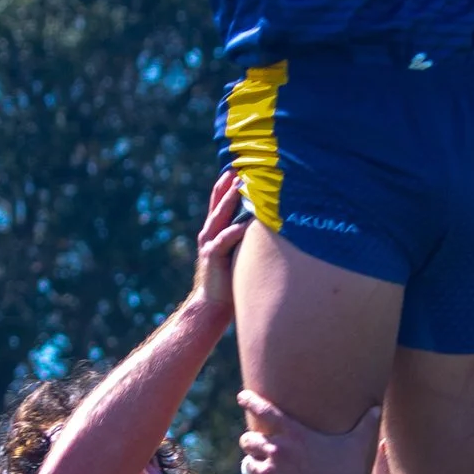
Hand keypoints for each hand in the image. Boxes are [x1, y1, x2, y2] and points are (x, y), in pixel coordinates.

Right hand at [186, 172, 249, 328]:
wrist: (212, 304)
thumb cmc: (229, 280)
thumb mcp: (236, 254)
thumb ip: (243, 238)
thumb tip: (263, 224)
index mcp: (214, 232)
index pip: (218, 204)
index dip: (224, 187)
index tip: (235, 169)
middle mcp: (209, 235)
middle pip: (218, 205)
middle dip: (227, 187)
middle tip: (237, 169)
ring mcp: (209, 244)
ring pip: (219, 218)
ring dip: (229, 201)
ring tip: (239, 186)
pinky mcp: (213, 257)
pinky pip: (224, 241)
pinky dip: (234, 232)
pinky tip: (245, 224)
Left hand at [240, 390, 380, 473]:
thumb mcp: (357, 447)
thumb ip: (365, 424)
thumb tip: (377, 407)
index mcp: (294, 434)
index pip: (264, 410)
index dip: (250, 400)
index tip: (241, 396)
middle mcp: (277, 450)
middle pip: (247, 439)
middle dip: (251, 441)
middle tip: (258, 445)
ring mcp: (270, 472)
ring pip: (246, 463)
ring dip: (251, 464)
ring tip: (258, 467)